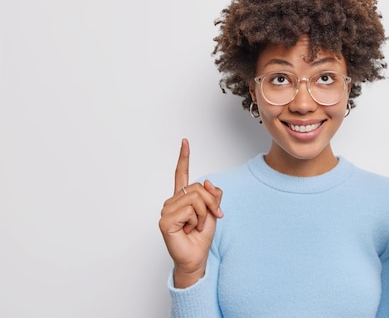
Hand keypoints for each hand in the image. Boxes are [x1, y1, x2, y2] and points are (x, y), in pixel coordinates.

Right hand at [159, 138, 223, 287]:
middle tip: (210, 218)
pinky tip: (188, 230)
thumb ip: (212, 194)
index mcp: (182, 197)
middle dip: (210, 203)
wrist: (197, 257)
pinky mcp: (165, 221)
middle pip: (198, 188)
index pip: (181, 174)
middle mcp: (172, 201)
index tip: (185, 141)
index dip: (183, 157)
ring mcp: (166, 210)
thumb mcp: (213, 211)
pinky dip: (196, 221)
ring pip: (195, 198)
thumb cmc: (201, 235)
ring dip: (204, 214)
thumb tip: (207, 181)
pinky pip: (190, 210)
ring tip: (196, 226)